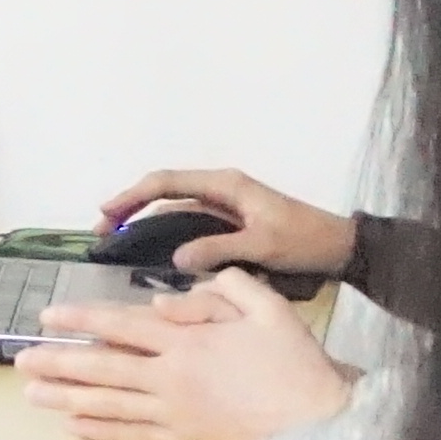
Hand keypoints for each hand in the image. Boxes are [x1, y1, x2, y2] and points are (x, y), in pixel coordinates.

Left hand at [16, 272, 352, 439]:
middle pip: (103, 368)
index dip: (82, 321)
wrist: (320, 420)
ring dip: (67, 398)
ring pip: (109, 404)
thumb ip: (217, 291)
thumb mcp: (265, 305)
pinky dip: (102, 431)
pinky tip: (74, 427)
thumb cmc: (295, 360)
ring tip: (31, 395)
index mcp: (187, 341)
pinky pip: (133, 435)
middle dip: (58, 363)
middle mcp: (171, 378)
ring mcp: (174, 413)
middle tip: (20, 361)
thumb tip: (164, 301)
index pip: (121, 327)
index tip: (48, 317)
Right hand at [96, 165, 351, 280]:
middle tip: (101, 231)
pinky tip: (152, 252)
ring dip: (145, 221)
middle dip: (130, 206)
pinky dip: (165, 233)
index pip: (167, 182)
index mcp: (225, 184)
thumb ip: (220, 248)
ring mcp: (224, 206)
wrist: (340, 248)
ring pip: (174, 209)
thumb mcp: (263, 245)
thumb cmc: (304, 241)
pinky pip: (189, 224)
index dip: (132, 196)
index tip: (106, 213)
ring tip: (117, 242)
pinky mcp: (230, 224)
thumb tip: (176, 258)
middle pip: (164, 191)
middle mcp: (220, 189)